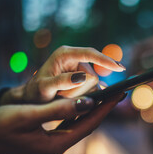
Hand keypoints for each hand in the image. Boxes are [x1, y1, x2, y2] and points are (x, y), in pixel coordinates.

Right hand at [0, 93, 123, 153]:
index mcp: (55, 145)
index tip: (120, 94)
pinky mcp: (42, 141)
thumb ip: (58, 109)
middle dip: (102, 110)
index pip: (89, 124)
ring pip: (77, 126)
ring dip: (91, 111)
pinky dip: (76, 114)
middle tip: (117, 93)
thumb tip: (89, 103)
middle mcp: (56, 148)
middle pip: (86, 126)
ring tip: (103, 97)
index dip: (105, 108)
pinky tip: (80, 105)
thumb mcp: (27, 115)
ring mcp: (49, 146)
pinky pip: (66, 126)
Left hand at [1, 46, 125, 103]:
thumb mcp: (44, 88)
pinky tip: (74, 98)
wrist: (32, 99)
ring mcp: (80, 69)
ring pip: (94, 86)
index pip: (91, 54)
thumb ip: (62, 82)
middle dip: (80, 90)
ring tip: (63, 97)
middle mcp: (75, 59)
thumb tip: (82, 76)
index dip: (106, 61)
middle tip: (61, 96)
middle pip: (93, 77)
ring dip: (80, 95)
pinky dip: (85, 97)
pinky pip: (94, 90)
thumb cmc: (35, 92)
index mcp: (65, 54)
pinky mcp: (84, 78)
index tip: (120, 68)